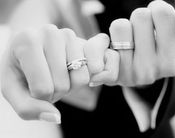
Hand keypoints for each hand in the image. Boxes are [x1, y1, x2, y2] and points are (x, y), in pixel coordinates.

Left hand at [0, 24, 118, 121]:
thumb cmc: (20, 70)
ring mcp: (70, 35)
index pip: (41, 87)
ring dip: (71, 87)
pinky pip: (96, 69)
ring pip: (81, 79)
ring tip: (59, 77)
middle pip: (62, 85)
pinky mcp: (86, 40)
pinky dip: (88, 79)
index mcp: (27, 41)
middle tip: (48, 82)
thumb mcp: (12, 90)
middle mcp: (50, 32)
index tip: (33, 88)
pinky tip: (75, 73)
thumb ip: (28, 108)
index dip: (39, 98)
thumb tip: (56, 117)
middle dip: (55, 93)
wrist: (31, 50)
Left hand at [108, 0, 174, 86]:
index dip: (159, 10)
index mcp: (171, 62)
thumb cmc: (162, 54)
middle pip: (140, 16)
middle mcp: (149, 71)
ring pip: (120, 25)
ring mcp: (127, 73)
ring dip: (126, 28)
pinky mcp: (109, 73)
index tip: (158, 21)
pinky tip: (118, 49)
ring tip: (132, 41)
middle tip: (144, 33)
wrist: (141, 75)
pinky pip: (102, 40)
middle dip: (142, 19)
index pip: (162, 12)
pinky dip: (109, 39)